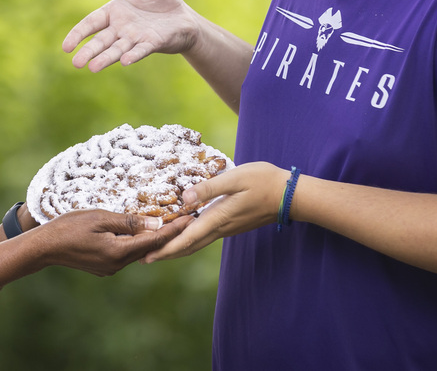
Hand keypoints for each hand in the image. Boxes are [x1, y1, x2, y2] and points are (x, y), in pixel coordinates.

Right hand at [36, 209, 192, 276]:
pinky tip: (142, 231)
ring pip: (138, 252)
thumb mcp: (100, 218)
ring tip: (170, 222)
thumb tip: (156, 223)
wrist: (45, 247)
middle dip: (168, 233)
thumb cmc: (70, 227)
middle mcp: (118, 265)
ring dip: (152, 238)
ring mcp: (111, 268)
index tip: (191, 218)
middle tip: (187, 218)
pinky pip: (127, 253)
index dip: (174, 230)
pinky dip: (137, 242)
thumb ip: (128, 222)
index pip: (154, 241)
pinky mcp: (105, 267)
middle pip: (149, 249)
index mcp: (118, 252)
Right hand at [62, 0, 198, 71]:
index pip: (90, 24)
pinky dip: (133, 55)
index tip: (66, 47)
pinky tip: (125, 61)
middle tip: (76, 63)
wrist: (184, 14)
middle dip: (89, 52)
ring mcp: (136, 38)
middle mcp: (121, 29)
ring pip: (117, 49)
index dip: (78, 34)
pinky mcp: (152, 43)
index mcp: (113, 13)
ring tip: (93, 68)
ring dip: (106, 58)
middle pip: (101, 41)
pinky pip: (140, 50)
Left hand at [142, 162, 285, 262]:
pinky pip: (206, 235)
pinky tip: (185, 232)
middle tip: (145, 258)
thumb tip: (184, 198)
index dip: (165, 248)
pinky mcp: (233, 224)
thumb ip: (209, 187)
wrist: (291, 195)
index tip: (147, 256)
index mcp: (218, 217)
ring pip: (197, 242)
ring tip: (160, 248)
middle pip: (189, 246)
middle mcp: (221, 227)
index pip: (186, 239)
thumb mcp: (235, 179)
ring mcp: (228, 228)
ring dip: (177, 247)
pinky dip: (190, 238)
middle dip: (166, 252)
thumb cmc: (264, 181)